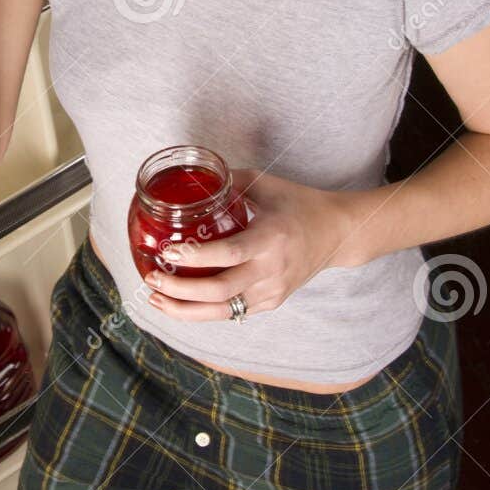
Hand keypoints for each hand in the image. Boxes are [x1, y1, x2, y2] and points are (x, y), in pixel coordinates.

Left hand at [142, 167, 359, 321]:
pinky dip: (202, 311)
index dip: (196, 256)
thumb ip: (229, 181)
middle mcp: (272, 270)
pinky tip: (179, 303)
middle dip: (179, 289)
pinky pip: (231, 312)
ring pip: (222, 311)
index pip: (229, 253)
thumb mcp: (267, 184)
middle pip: (219, 291)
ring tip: (156, 299)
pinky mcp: (271, 303)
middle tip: (152, 278)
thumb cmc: (300, 204)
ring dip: (184, 310)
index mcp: (271, 238)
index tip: (168, 251)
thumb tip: (191, 177)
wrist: (338, 233)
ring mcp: (272, 291)